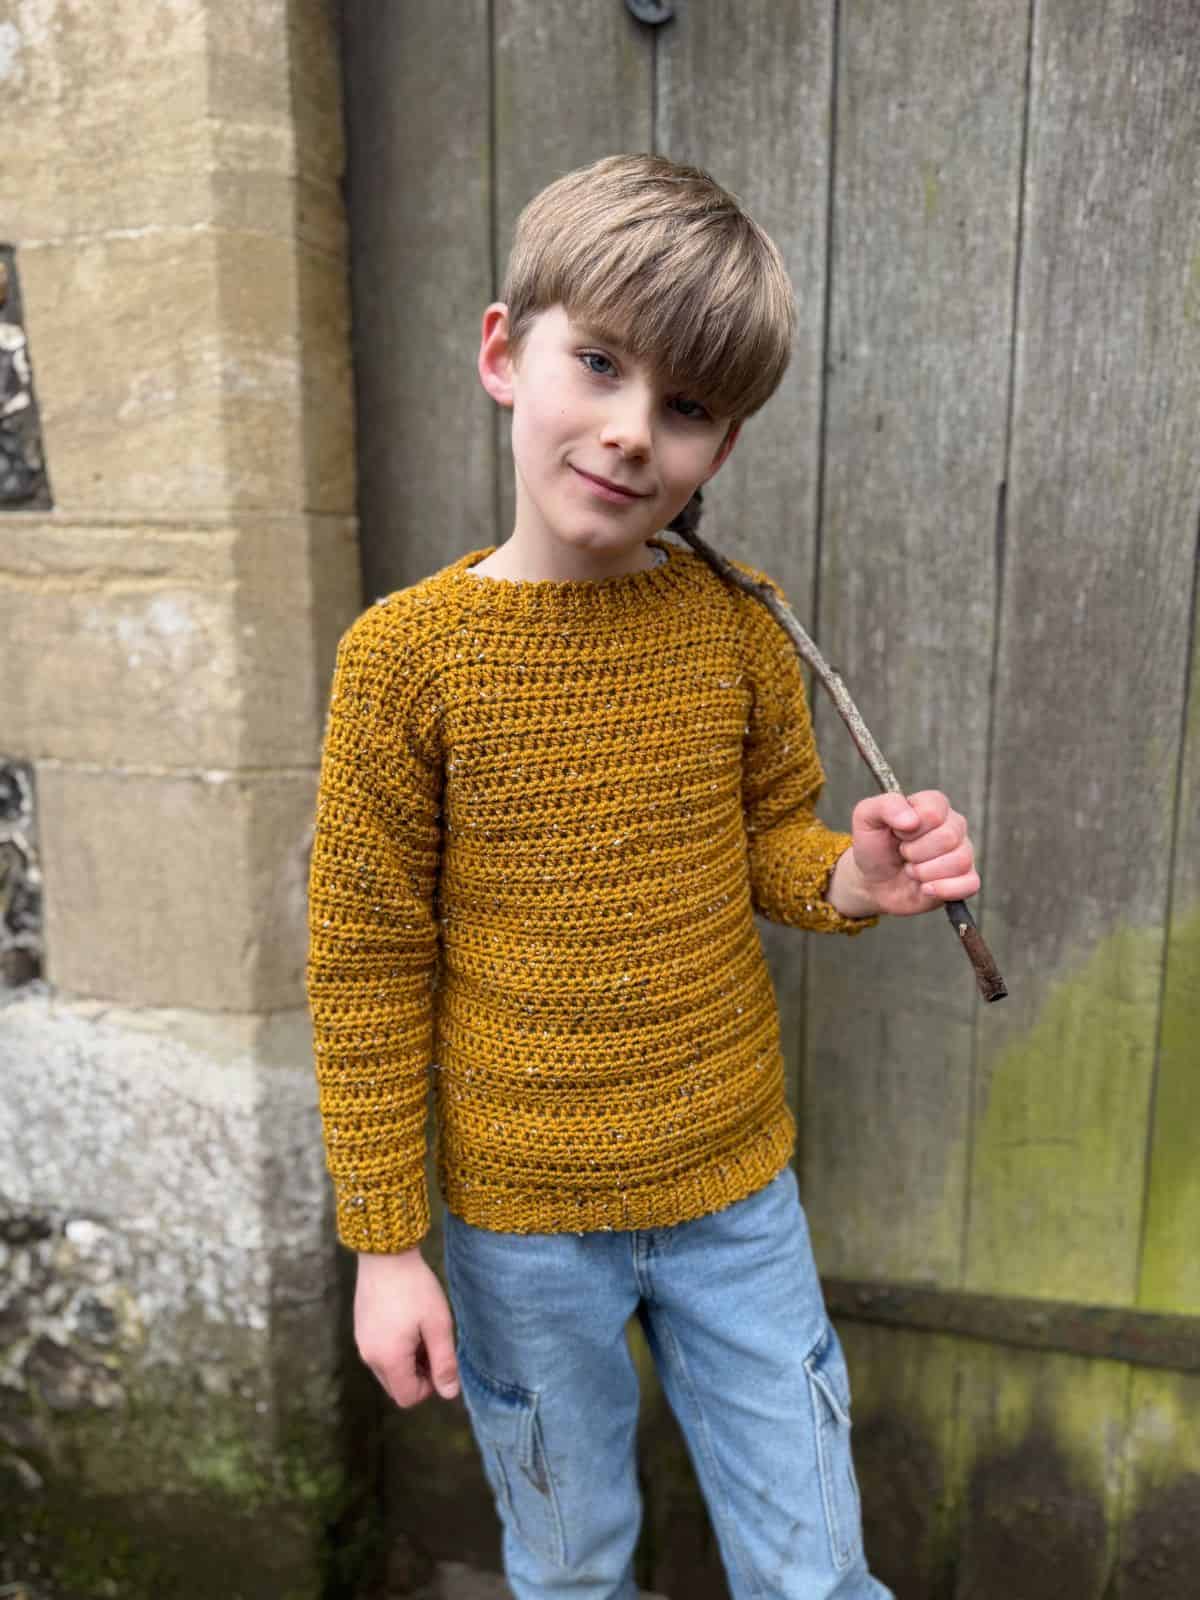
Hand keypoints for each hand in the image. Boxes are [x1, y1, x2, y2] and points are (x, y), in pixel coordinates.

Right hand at [354, 1248, 459, 1407]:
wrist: (385, 1254)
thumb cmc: (415, 1288)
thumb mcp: (438, 1325)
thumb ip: (444, 1362)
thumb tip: (450, 1394)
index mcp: (388, 1359)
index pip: (408, 1397)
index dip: (429, 1386)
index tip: (440, 1358)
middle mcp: (369, 1356)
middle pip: (396, 1386)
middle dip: (418, 1373)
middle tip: (432, 1341)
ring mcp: (361, 1342)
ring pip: (388, 1369)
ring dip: (407, 1360)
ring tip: (420, 1328)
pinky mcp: (360, 1328)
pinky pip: (379, 1351)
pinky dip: (395, 1347)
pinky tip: (406, 1319)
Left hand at [827, 790, 979, 918]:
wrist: (873, 881)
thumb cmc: (874, 846)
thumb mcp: (866, 817)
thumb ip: (886, 806)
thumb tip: (911, 820)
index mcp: (933, 805)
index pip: (934, 812)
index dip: (909, 828)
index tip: (896, 832)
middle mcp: (953, 826)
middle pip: (948, 837)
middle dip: (915, 852)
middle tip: (903, 854)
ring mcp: (962, 853)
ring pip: (959, 861)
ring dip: (924, 872)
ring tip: (911, 870)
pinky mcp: (965, 880)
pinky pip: (970, 884)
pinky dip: (943, 890)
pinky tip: (925, 889)